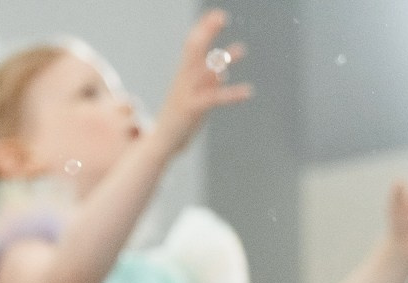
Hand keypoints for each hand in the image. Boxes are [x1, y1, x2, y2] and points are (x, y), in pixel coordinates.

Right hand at [152, 12, 253, 156]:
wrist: (160, 144)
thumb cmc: (178, 120)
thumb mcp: (195, 97)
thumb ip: (209, 82)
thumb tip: (223, 70)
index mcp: (182, 75)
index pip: (192, 46)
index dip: (203, 29)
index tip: (215, 14)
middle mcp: (182, 80)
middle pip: (194, 50)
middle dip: (207, 32)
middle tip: (220, 16)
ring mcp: (186, 94)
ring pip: (204, 71)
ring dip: (223, 59)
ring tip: (242, 49)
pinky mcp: (192, 109)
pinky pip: (214, 99)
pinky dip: (231, 94)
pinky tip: (248, 91)